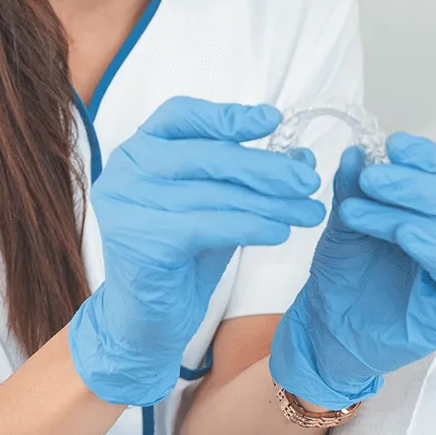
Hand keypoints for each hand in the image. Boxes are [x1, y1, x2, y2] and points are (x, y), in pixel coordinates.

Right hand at [68, 97, 325, 406]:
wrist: (148, 319)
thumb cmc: (185, 252)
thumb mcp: (221, 202)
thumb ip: (251, 176)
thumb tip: (303, 158)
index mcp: (140, 147)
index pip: (183, 115)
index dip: (228, 115)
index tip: (274, 119)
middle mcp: (125, 170)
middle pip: (206, 155)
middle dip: (266, 168)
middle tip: (309, 181)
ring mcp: (126, 205)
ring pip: (214, 193)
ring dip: (270, 202)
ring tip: (309, 211)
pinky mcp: (139, 242)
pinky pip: (207, 225)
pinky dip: (250, 226)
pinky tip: (280, 232)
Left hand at [269, 133, 435, 409]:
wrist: (327, 332)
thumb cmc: (345, 275)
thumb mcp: (345, 223)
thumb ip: (354, 188)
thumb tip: (357, 151)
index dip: (427, 155)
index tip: (392, 144)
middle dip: (412, 182)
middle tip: (371, 177)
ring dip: (410, 212)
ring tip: (362, 211)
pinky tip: (407, 235)